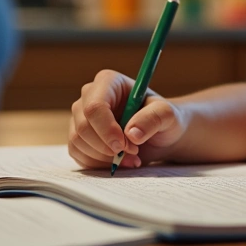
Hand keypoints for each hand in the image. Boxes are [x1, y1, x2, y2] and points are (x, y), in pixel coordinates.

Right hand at [68, 69, 188, 169]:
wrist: (159, 135)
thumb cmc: (163, 118)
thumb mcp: (167, 115)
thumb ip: (153, 118)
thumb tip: (132, 134)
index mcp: (108, 82)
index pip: (95, 106)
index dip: (106, 129)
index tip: (124, 146)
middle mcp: (89, 96)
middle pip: (83, 125)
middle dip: (107, 146)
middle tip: (133, 153)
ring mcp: (80, 116)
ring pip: (78, 141)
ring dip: (105, 157)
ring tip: (131, 158)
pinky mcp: (78, 136)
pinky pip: (78, 154)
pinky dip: (99, 164)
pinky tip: (119, 162)